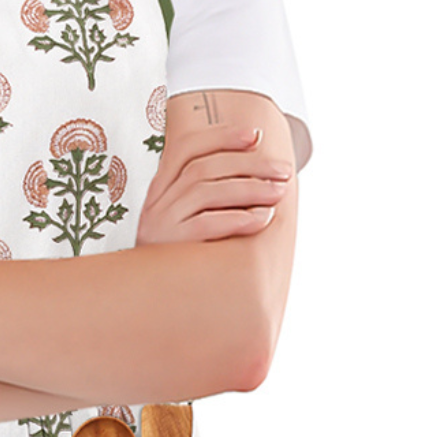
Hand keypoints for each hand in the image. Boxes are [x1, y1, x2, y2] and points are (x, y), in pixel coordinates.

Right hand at [136, 125, 291, 245]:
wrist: (152, 300)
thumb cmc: (184, 258)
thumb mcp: (193, 220)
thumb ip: (214, 197)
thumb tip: (261, 174)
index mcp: (161, 189)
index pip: (186, 148)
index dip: (221, 137)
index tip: (254, 136)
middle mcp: (156, 202)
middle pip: (203, 167)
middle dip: (249, 164)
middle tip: (283, 171)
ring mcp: (159, 223)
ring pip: (205, 190)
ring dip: (249, 188)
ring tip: (279, 193)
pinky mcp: (168, 246)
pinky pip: (206, 224)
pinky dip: (238, 218)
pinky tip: (263, 219)